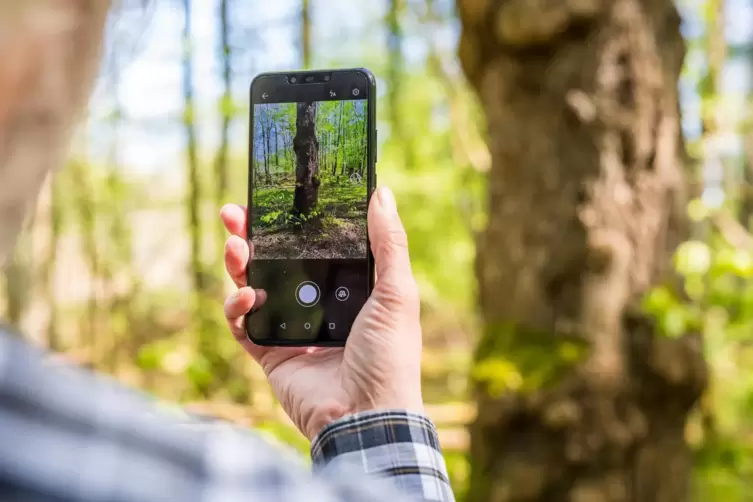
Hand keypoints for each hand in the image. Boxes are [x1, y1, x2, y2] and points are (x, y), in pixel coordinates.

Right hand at [220, 186, 423, 439]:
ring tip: (235, 247)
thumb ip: (389, 243)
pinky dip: (237, 308)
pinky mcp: (270, 354)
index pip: (314, 246)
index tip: (276, 198)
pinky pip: (243, 325)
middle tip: (234, 212)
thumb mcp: (397, 292)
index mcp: (347, 288)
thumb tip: (381, 193)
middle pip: (276, 262)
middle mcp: (317, 304)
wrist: (366, 416)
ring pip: (254, 287)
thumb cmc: (390, 355)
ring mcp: (292, 329)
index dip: (293, 222)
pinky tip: (246, 297)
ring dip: (239, 264)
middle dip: (252, 236)